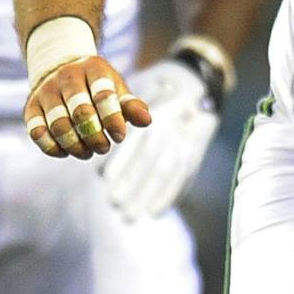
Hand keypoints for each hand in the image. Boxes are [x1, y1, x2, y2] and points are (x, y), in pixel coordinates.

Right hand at [22, 54, 149, 159]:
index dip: (113, 121)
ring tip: (88, 152)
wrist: (60, 68)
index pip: (103, 96)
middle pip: (80, 113)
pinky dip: (52, 147)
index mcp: (92, 69)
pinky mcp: (31, 107)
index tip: (119, 137)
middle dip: (95, 137)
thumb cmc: (97, 86)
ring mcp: (45, 91)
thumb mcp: (117, 90)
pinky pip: (37, 132)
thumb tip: (146, 120)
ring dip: (76, 145)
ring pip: (59, 125)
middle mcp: (66, 77)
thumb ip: (131, 105)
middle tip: (104, 147)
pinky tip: (66, 152)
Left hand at [96, 53, 224, 220]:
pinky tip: (155, 211)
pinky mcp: (197, 151)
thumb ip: (122, 108)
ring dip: (149, 196)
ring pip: (168, 172)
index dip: (122, 159)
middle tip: (115, 203)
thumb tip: (93, 130)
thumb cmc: (160, 82)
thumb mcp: (143, 85)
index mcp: (158, 109)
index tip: (103, 178)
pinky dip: (170, 195)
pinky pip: (184, 176)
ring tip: (130, 214)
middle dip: (133, 184)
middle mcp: (175, 126)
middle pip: (153, 160)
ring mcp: (189, 140)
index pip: (137, 138)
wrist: (201, 79)